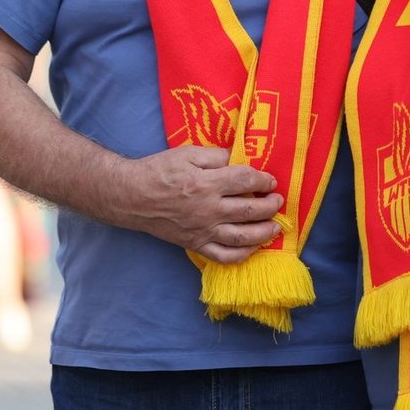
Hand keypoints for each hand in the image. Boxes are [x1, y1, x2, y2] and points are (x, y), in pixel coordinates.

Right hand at [122, 145, 282, 263]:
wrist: (132, 196)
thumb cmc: (159, 170)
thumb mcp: (188, 153)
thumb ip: (217, 156)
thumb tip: (240, 159)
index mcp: (206, 184)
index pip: (245, 181)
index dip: (263, 180)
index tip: (270, 180)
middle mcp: (208, 210)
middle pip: (249, 210)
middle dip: (270, 206)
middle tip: (277, 201)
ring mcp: (202, 231)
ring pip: (242, 237)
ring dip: (264, 232)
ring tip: (275, 226)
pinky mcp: (195, 245)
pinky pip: (223, 256)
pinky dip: (242, 255)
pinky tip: (253, 248)